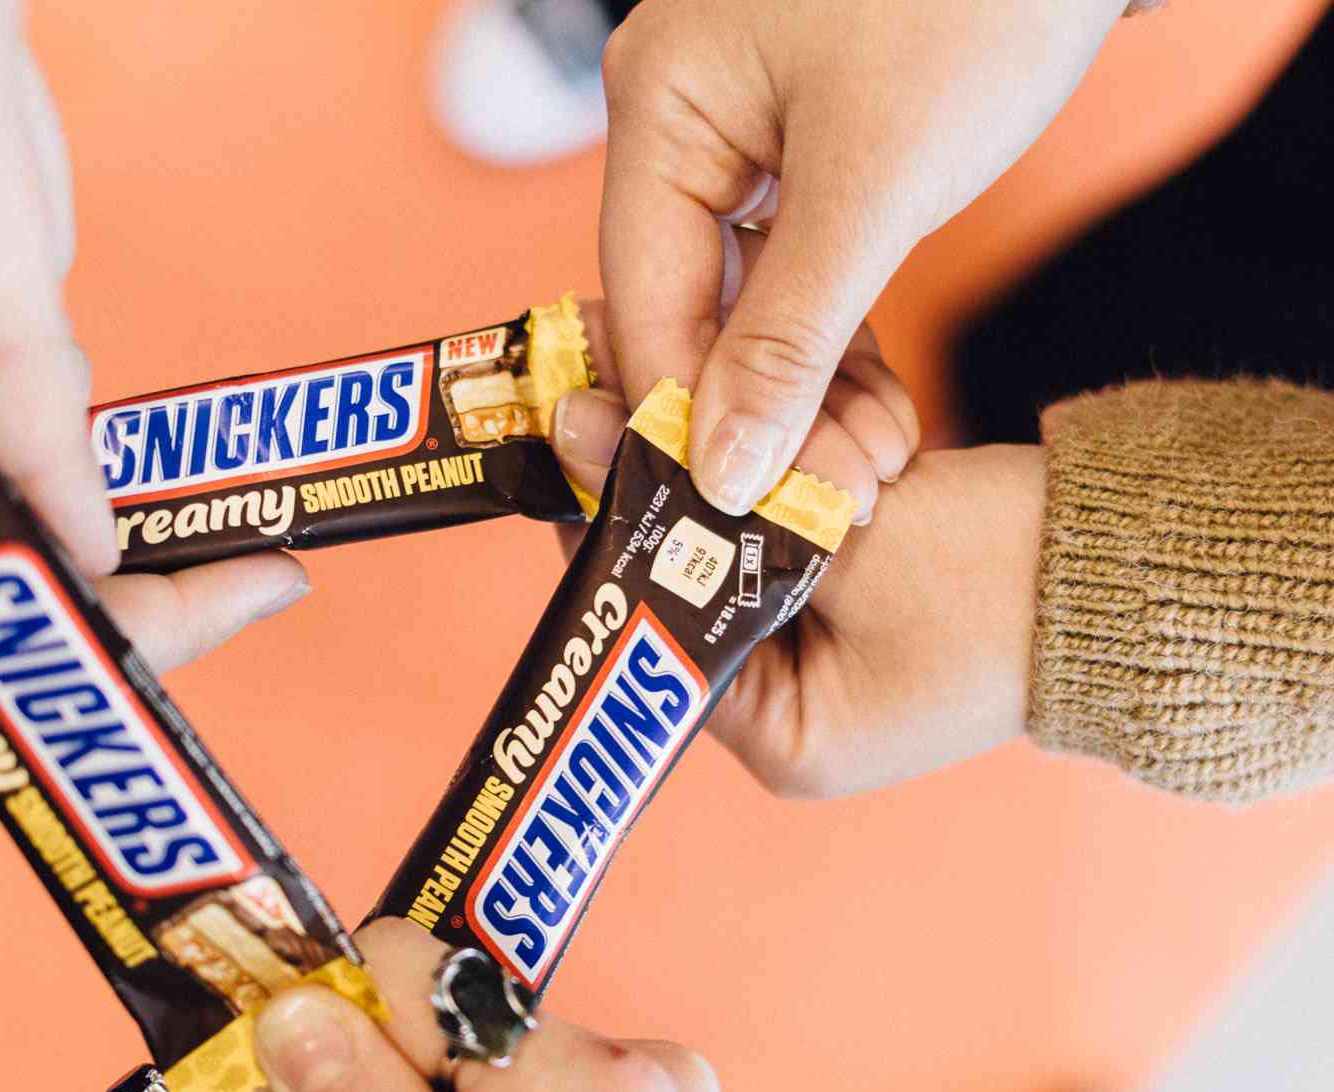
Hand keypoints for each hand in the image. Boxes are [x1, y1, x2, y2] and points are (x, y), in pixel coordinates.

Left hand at [551, 391, 1045, 797]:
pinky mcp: (855, 595)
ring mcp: (825, 654)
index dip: (606, 525)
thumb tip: (579, 424)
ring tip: (654, 368)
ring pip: (727, 542)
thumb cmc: (1009, 581)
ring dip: (704, 461)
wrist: (1152, 565)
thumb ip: (706, 489)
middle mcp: (792, 712)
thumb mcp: (848, 539)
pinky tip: (729, 394)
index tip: (575, 432)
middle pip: (679, 582)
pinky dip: (765, 468)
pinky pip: (779, 525)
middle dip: (652, 482)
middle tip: (603, 382)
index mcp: (781, 740)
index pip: (646, 627)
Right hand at [598, 0, 1127, 513]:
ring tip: (866, 470)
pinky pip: (788, 266)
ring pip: (742, 296)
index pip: (644, 296)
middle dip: (760, 410)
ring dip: (803, 389)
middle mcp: (677, 114)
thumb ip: (790, 339)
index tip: (735, 512)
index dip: (686, 414)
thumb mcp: (877, 187)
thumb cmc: (975, 2)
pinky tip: (869, 411)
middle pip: (687, 303)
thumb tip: (723, 470)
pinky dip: (830, 337)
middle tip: (828, 502)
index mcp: (659, 101)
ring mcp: (736, 129)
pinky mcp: (796, 146)